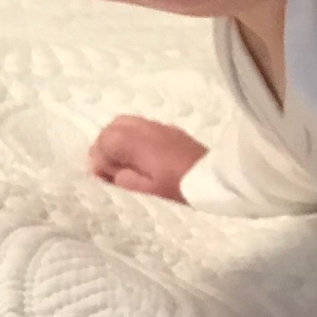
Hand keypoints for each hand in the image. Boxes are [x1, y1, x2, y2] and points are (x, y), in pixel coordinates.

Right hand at [88, 115, 206, 200]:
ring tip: (128, 165)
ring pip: (129, 125)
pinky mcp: (172, 131)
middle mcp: (145, 127)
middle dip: (107, 147)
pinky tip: (145, 159)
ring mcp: (160, 126)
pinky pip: (145, 128)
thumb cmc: (179, 188)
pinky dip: (137, 140)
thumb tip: (111, 171)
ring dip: (122, 143)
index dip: (100, 161)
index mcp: (135, 141)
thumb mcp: (145, 192)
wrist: (216, 178)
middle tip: (113, 170)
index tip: (107, 180)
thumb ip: (122, 179)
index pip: (103, 141)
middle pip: (113, 127)